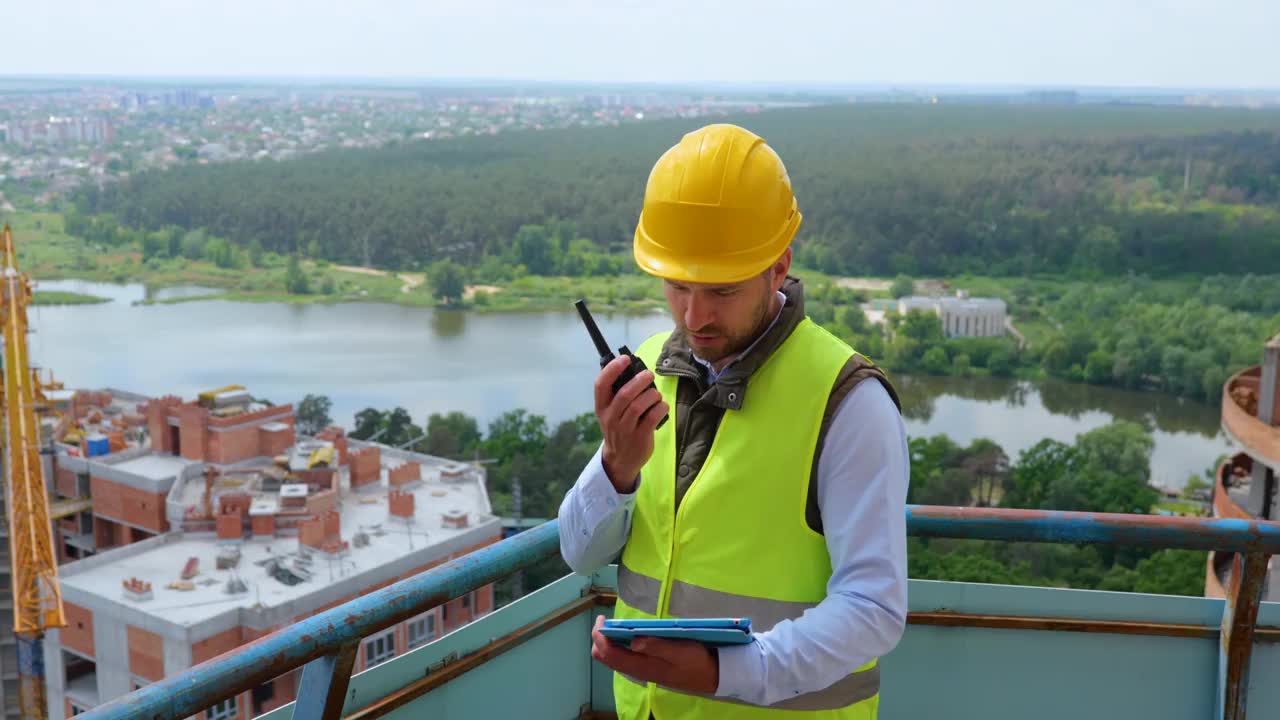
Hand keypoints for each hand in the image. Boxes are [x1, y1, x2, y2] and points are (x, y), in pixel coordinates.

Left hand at [591, 615, 718, 694]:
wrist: (710, 676)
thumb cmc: (695, 661)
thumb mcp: (679, 651)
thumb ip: (656, 646)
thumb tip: (633, 641)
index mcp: (641, 666)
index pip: (609, 653)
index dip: (600, 636)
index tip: (603, 618)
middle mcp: (636, 670)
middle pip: (605, 657)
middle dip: (600, 638)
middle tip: (606, 620)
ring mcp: (640, 670)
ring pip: (613, 658)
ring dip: (609, 641)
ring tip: (615, 625)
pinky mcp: (646, 667)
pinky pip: (623, 658)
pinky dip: (618, 646)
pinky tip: (627, 635)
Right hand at [594, 356, 667, 493]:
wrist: (621, 460)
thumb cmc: (619, 428)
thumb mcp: (611, 412)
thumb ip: (617, 394)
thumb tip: (634, 369)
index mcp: (602, 407)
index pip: (601, 384)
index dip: (612, 369)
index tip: (625, 359)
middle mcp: (610, 418)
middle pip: (624, 394)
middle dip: (640, 380)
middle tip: (649, 375)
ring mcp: (625, 429)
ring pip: (639, 405)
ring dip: (651, 395)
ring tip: (655, 394)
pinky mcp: (640, 437)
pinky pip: (652, 417)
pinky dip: (660, 407)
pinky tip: (662, 406)